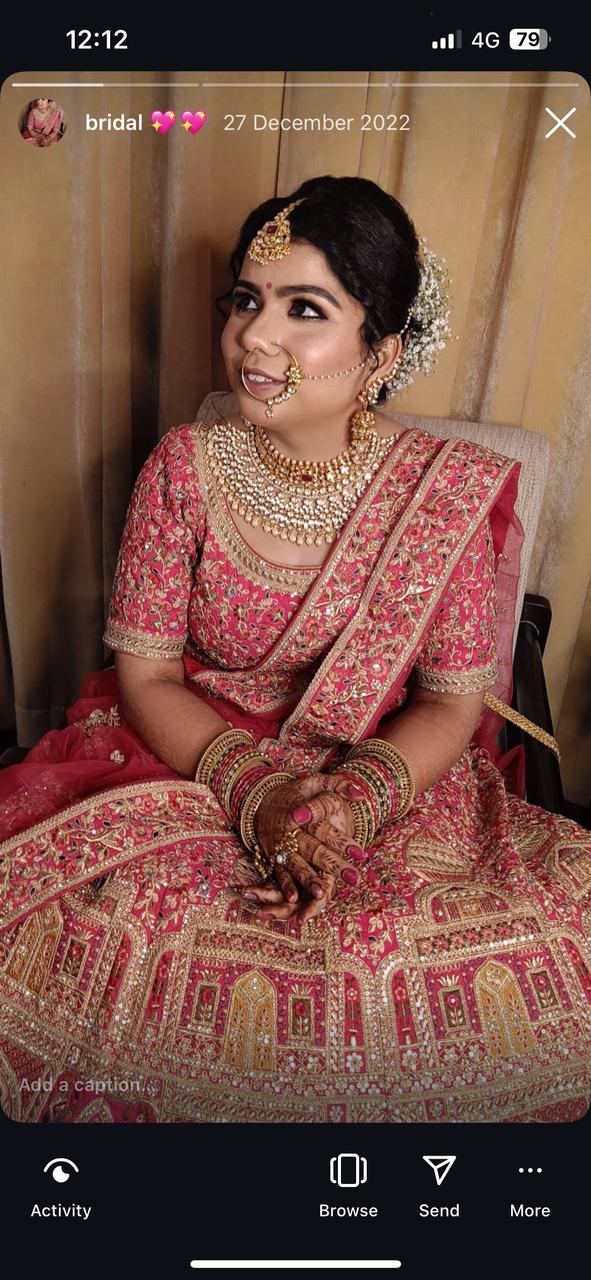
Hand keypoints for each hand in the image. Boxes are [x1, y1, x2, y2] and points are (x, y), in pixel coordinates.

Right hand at [241, 772, 365, 922]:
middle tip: (354, 878)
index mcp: (303, 812)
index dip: (341, 840)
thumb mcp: (315, 782)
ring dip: (308, 879)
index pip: (323, 828)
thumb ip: (338, 785)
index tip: (361, 852)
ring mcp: (280, 845)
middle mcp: (290, 831)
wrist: (260, 800)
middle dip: (333, 864)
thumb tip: (361, 795)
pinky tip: (293, 899)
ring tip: (323, 892)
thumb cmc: (295, 793)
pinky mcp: (272, 856)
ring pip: (296, 864)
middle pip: (314, 849)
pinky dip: (285, 885)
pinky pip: (279, 873)